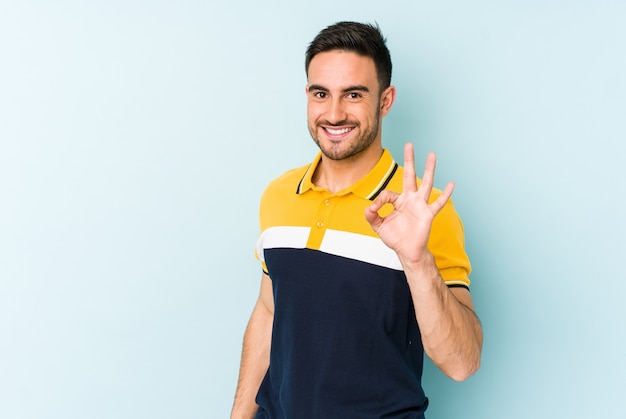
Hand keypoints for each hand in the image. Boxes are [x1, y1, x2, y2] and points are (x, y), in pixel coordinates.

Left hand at [365, 143, 453, 265]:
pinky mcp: (428, 214)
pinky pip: (438, 203)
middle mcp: (410, 199)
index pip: (387, 194)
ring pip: (426, 183)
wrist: (407, 251)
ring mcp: (420, 205)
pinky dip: (445, 194)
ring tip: (432, 154)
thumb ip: (371, 217)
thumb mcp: (379, 227)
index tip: (374, 210)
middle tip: (409, 144)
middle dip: (409, 160)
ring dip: (429, 169)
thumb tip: (368, 208)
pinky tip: (452, 184)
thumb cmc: (395, 238)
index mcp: (398, 201)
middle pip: (410, 175)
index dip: (378, 201)